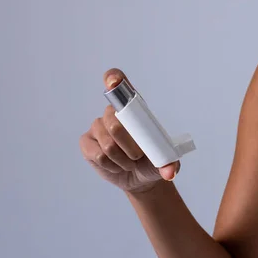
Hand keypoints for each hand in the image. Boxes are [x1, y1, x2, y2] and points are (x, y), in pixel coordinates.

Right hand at [79, 68, 179, 192]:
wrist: (140, 178)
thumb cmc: (151, 161)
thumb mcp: (166, 160)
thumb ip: (170, 162)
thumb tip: (170, 172)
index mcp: (133, 108)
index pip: (118, 82)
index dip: (114, 79)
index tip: (114, 82)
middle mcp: (112, 113)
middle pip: (115, 124)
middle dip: (130, 147)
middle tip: (137, 156)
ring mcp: (97, 127)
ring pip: (108, 145)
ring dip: (122, 160)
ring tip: (129, 162)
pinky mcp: (86, 143)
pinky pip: (98, 155)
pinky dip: (111, 166)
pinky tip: (116, 166)